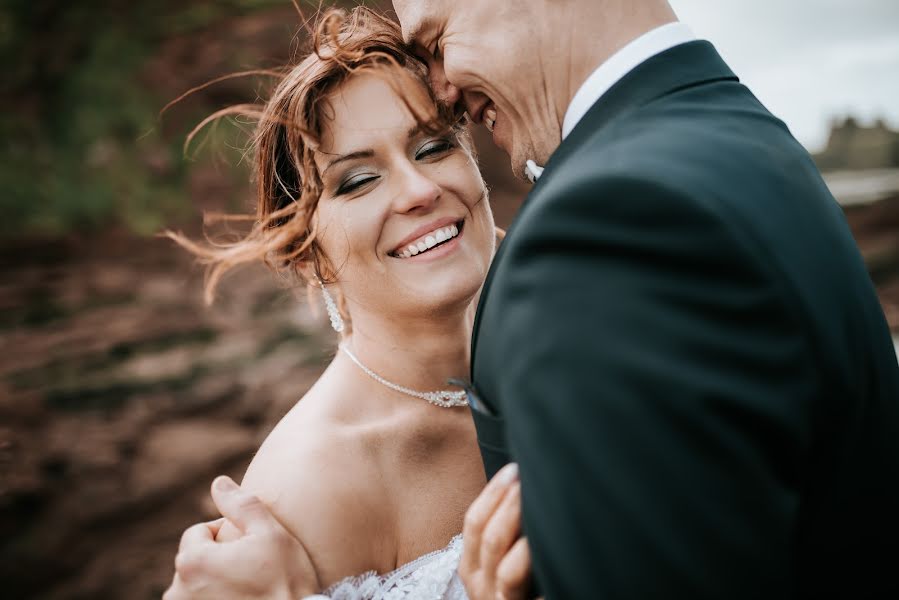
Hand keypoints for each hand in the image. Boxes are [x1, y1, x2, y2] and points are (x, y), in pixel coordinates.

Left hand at [164, 476, 319, 599]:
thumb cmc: (284, 584)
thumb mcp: (270, 534)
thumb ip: (241, 505)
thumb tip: (218, 482)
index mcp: (192, 561)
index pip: (199, 531)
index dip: (228, 532)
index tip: (253, 546)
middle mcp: (178, 591)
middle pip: (196, 558)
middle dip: (220, 556)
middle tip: (252, 566)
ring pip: (197, 583)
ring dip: (216, 580)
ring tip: (247, 587)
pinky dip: (215, 598)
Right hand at [459, 463, 534, 599]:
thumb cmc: (518, 589)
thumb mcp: (501, 562)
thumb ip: (505, 533)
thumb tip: (523, 485)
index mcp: (471, 568)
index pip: (473, 522)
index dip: (493, 493)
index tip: (515, 468)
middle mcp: (480, 587)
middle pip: (489, 540)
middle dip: (509, 505)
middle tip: (530, 479)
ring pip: (509, 569)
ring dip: (525, 538)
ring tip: (541, 510)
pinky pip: (533, 595)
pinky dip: (541, 574)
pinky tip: (559, 554)